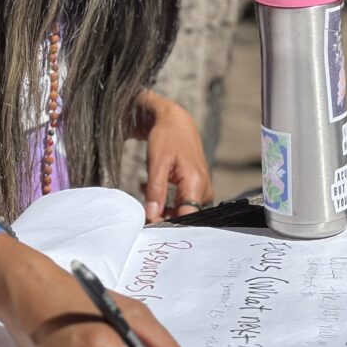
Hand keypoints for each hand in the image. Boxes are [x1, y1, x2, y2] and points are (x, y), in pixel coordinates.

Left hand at [134, 91, 213, 223]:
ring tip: (145, 190)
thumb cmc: (166, 137)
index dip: (167, 225)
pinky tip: (152, 189)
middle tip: (142, 207)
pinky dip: (166, 202)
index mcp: (196, 183)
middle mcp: (204, 189)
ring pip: (182, 211)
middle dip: (162, 216)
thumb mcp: (156, 163)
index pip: (186, 217)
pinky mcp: (198, 188)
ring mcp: (203, 189)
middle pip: (184, 217)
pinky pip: (183, 203)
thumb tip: (152, 215)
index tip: (148, 225)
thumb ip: (155, 191)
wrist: (177, 122)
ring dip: (162, 207)